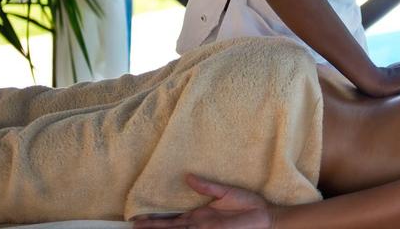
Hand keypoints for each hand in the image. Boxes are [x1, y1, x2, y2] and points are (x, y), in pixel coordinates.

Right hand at [131, 174, 273, 228]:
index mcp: (199, 215)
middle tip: (133, 224)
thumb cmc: (249, 205)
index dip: (156, 218)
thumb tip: (188, 176)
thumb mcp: (226, 192)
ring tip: (141, 228)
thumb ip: (207, 186)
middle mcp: (197, 225)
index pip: (172, 218)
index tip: (139, 216)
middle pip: (169, 227)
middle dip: (152, 226)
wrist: (266, 216)